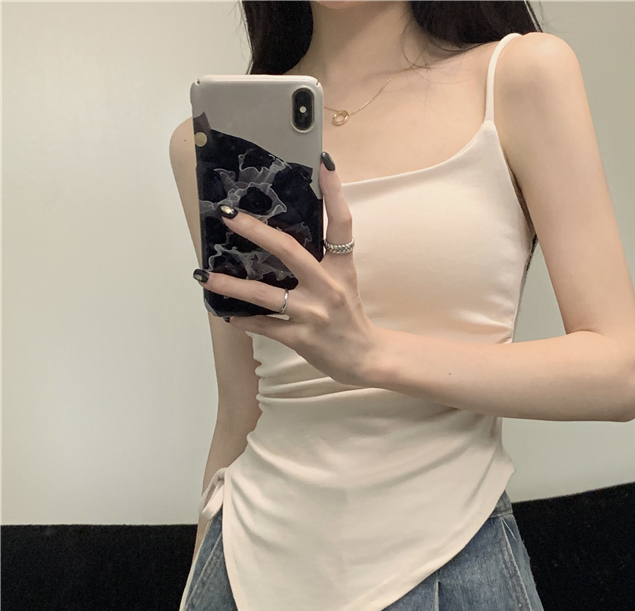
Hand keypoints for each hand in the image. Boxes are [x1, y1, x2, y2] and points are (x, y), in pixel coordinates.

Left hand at [196, 154, 382, 387]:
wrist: (365, 358)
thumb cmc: (350, 316)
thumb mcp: (343, 281)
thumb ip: (321, 259)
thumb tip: (283, 235)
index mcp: (340, 268)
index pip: (341, 223)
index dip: (334, 192)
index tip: (323, 162)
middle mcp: (327, 287)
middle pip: (288, 251)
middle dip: (255, 230)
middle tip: (228, 214)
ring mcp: (313, 314)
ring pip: (265, 295)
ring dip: (231, 286)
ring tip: (203, 276)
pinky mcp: (301, 338)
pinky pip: (265, 326)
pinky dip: (244, 320)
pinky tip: (227, 314)